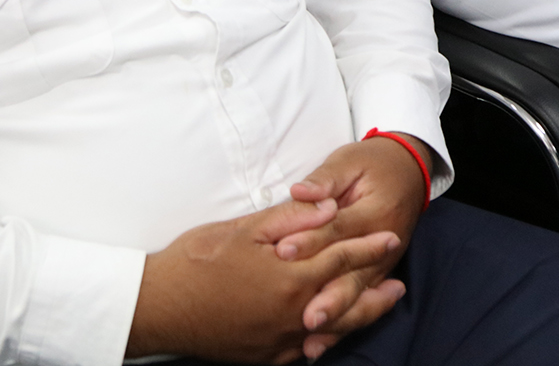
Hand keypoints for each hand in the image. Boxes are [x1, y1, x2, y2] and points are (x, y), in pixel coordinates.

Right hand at [126, 198, 404, 362]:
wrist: (160, 306)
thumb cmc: (197, 261)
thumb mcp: (244, 229)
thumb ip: (291, 219)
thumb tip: (328, 207)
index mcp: (290, 278)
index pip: (341, 259)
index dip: (368, 248)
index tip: (391, 238)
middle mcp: (291, 314)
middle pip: (347, 303)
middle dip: (375, 292)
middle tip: (398, 284)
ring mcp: (279, 340)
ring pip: (331, 330)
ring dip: (358, 317)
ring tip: (377, 308)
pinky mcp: (264, 356)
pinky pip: (304, 351)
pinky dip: (324, 340)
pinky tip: (331, 334)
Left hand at [279, 136, 430, 356]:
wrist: (408, 170)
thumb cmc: (371, 164)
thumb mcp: (348, 161)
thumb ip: (325, 179)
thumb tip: (301, 191)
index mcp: (375, 210)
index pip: (337, 228)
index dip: (310, 240)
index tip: (282, 252)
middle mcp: (384, 242)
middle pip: (353, 273)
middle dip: (328, 297)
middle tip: (305, 316)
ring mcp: (383, 262)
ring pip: (358, 293)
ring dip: (336, 317)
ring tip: (312, 336)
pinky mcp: (378, 273)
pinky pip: (362, 301)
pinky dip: (343, 323)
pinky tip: (322, 343)